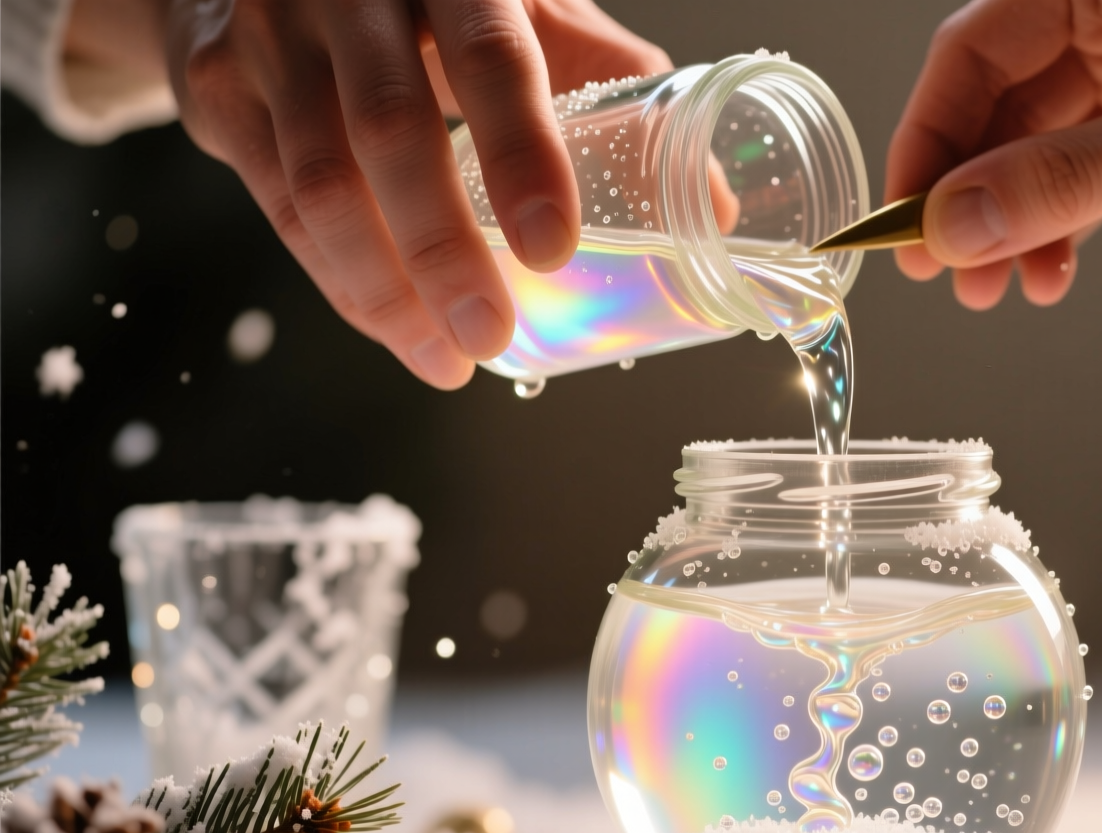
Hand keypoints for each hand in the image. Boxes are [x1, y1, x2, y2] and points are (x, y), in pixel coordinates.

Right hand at [84, 0, 669, 387]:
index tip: (554, 250)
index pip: (496, 60)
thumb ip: (608, 88)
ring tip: (446, 359)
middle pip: (393, 133)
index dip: (525, 157)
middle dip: (444, 254)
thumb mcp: (527, 12)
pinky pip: (277, 206)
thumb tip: (713, 203)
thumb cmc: (436, 0)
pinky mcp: (219, 86)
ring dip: (384, 291)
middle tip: (492, 336)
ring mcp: (272, 34)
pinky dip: (339, 280)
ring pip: (319, 184)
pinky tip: (393, 326)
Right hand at [887, 0, 1101, 309]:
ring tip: (1004, 292)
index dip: (930, 141)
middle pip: (999, 103)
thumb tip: (952, 227)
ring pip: (1041, 146)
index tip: (906, 224)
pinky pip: (1090, 173)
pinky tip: (1054, 276)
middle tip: (951, 276)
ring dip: (1015, 222)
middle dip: (972, 196)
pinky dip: (1065, 226)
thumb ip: (1064, 181)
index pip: (976, 50)